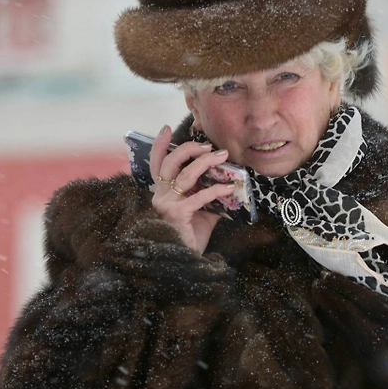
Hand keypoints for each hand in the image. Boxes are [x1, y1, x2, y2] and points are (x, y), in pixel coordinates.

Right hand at [149, 124, 237, 252]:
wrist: (185, 259)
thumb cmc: (190, 234)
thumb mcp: (201, 210)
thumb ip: (208, 195)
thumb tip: (227, 181)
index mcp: (162, 192)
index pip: (157, 163)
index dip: (160, 145)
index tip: (167, 128)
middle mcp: (160, 195)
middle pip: (170, 163)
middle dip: (190, 150)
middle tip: (209, 146)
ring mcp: (167, 204)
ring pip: (185, 175)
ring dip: (205, 163)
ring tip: (222, 157)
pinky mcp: (178, 214)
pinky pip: (199, 197)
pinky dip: (216, 190)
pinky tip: (230, 188)